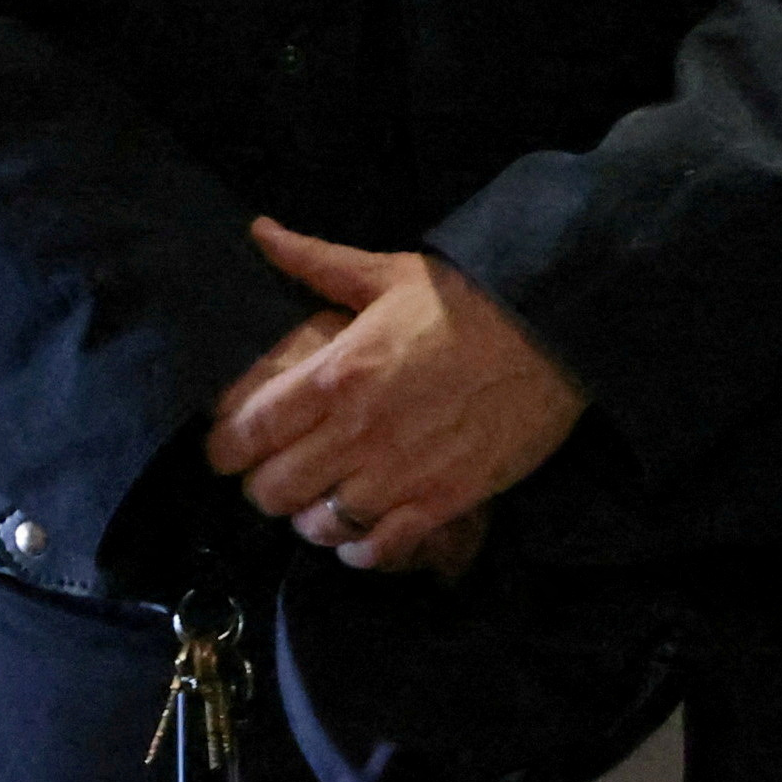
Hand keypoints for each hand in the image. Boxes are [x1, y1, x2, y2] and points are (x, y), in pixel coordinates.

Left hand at [203, 219, 588, 573]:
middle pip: (270, 491)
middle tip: (284, 469)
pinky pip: (374, 549)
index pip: (244, 433)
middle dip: (266, 484)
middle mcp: (356, 431)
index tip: (232, 446)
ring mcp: (399, 473)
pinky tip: (364, 529)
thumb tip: (259, 231)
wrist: (556, 327)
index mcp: (335, 373)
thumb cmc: (468, 299)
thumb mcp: (389, 273)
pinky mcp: (441, 501)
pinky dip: (359, 548)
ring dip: (312, 516)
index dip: (225, 448)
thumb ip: (316, 262)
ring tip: (326, 498)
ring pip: (316, 527)